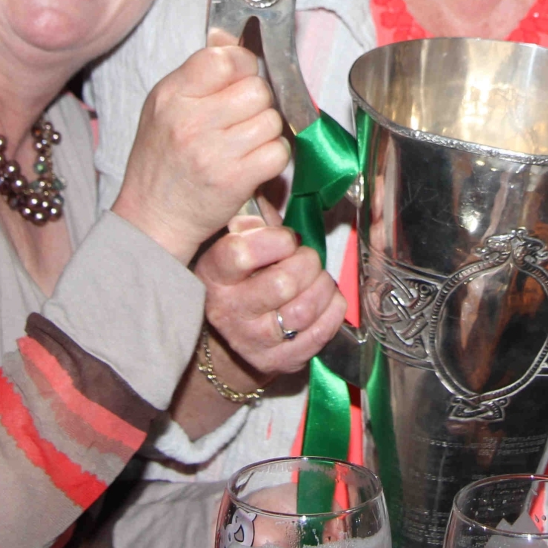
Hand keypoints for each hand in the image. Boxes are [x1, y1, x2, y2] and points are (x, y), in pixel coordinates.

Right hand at [111, 37, 288, 262]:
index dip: (243, 65)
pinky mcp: (236, 180)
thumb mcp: (164, 106)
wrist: (152, 217)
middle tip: (242, 116)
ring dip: (266, 130)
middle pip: (257, 89)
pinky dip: (273, 156)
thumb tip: (231, 37)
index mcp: (173, 96)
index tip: (241, 78)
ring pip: (272, 120)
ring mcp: (215, 152)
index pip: (225, 59)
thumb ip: (198, 74)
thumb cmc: (161, 160)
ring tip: (245, 141)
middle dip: (258, 101)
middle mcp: (192, 121)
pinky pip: (279, 152)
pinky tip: (254, 160)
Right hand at [197, 212, 345, 379]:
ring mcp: (252, 340)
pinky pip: (318, 335)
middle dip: (307, 263)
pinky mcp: (277, 361)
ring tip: (318, 280)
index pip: (241, 253)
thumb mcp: (240, 241)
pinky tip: (327, 301)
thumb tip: (263, 185)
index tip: (287, 239)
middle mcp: (228, 310)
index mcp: (215, 274)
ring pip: (303, 311)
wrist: (233, 333)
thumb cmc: (245, 275)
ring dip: (322, 288)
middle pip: (282, 283)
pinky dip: (332, 312)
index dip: (275, 240)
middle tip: (307, 259)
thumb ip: (253, 217)